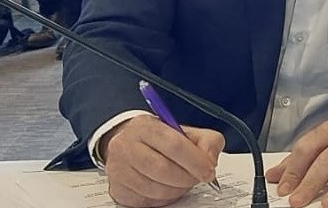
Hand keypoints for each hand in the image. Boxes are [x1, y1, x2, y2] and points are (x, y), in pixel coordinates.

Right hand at [100, 115, 225, 207]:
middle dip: (187, 178)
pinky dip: (163, 199)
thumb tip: (210, 160)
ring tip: (182, 182)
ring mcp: (118, 169)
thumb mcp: (186, 132)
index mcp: (145, 127)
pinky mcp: (117, 189)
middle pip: (163, 169)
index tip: (208, 170)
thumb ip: (207, 141)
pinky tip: (167, 187)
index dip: (195, 161)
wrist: (130, 146)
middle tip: (197, 178)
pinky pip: (146, 201)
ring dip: (177, 190)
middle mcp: (126, 146)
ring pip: (155, 189)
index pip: (174, 144)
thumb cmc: (161, 141)